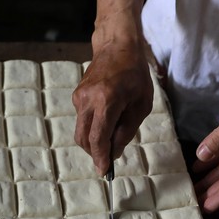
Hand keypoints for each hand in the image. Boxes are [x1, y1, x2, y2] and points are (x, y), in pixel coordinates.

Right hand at [72, 43, 152, 174]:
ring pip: (81, 131)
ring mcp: (79, 98)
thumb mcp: (141, 104)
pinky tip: (107, 118)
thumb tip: (114, 152)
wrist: (117, 46)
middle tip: (109, 158)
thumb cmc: (135, 74)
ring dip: (94, 141)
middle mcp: (88, 100)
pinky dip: (93, 127)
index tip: (103, 172)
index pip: (98, 138)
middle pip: (84, 138)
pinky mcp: (77, 96)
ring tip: (112, 135)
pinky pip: (83, 120)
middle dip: (95, 153)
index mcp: (106, 101)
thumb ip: (127, 130)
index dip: (100, 157)